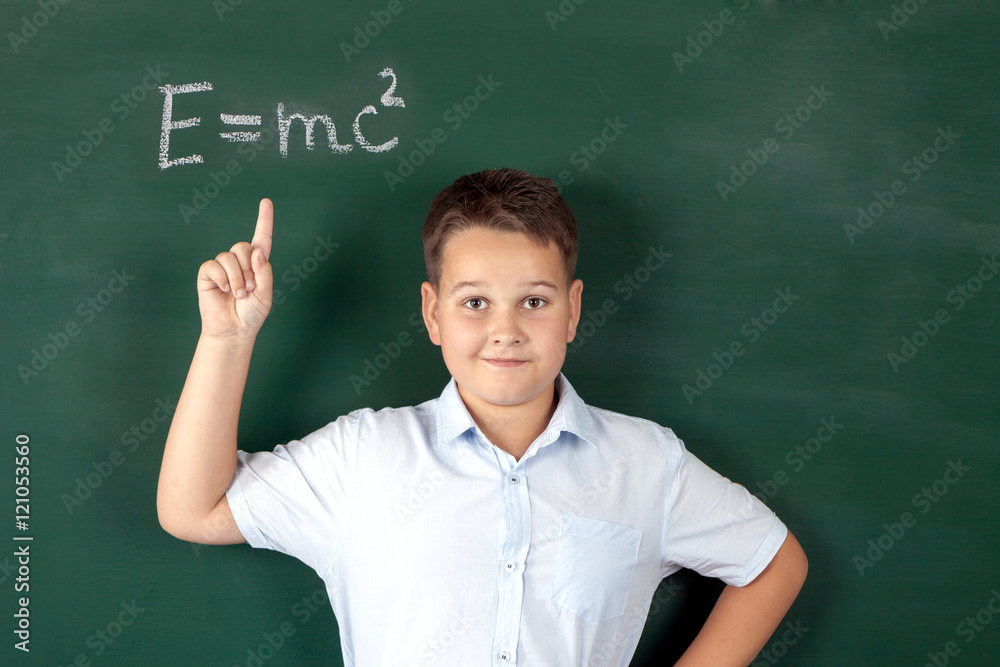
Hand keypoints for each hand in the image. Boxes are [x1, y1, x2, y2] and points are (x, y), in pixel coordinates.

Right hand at [197, 198, 273, 339]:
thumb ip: (264, 273)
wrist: (234, 330)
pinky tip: (223, 290)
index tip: (266, 201)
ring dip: (237, 278)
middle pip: (243, 247)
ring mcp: (223, 267)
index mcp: (257, 264)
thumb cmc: (251, 313)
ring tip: (239, 294)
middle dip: (248, 269)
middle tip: (250, 289)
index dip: (264, 220)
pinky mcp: (208, 274)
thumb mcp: (266, 294)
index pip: (262, 239)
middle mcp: (240, 262)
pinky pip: (213, 266)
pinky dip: (222, 279)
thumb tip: (257, 252)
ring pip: (229, 257)